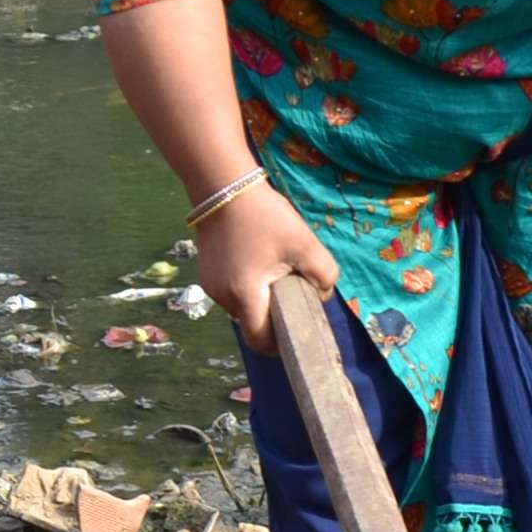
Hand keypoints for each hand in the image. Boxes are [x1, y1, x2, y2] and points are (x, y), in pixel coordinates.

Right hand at [198, 182, 340, 349]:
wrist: (223, 186)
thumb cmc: (265, 216)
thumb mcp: (305, 243)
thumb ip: (324, 274)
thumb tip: (322, 294)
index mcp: (245, 295)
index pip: (260, 340)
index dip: (279, 345)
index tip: (297, 331)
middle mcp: (223, 297)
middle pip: (252, 323)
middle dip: (274, 316)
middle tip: (292, 292)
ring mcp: (211, 286)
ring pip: (242, 307)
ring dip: (260, 300)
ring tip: (275, 272)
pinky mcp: (207, 274)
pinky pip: (232, 292)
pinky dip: (247, 287)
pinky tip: (258, 263)